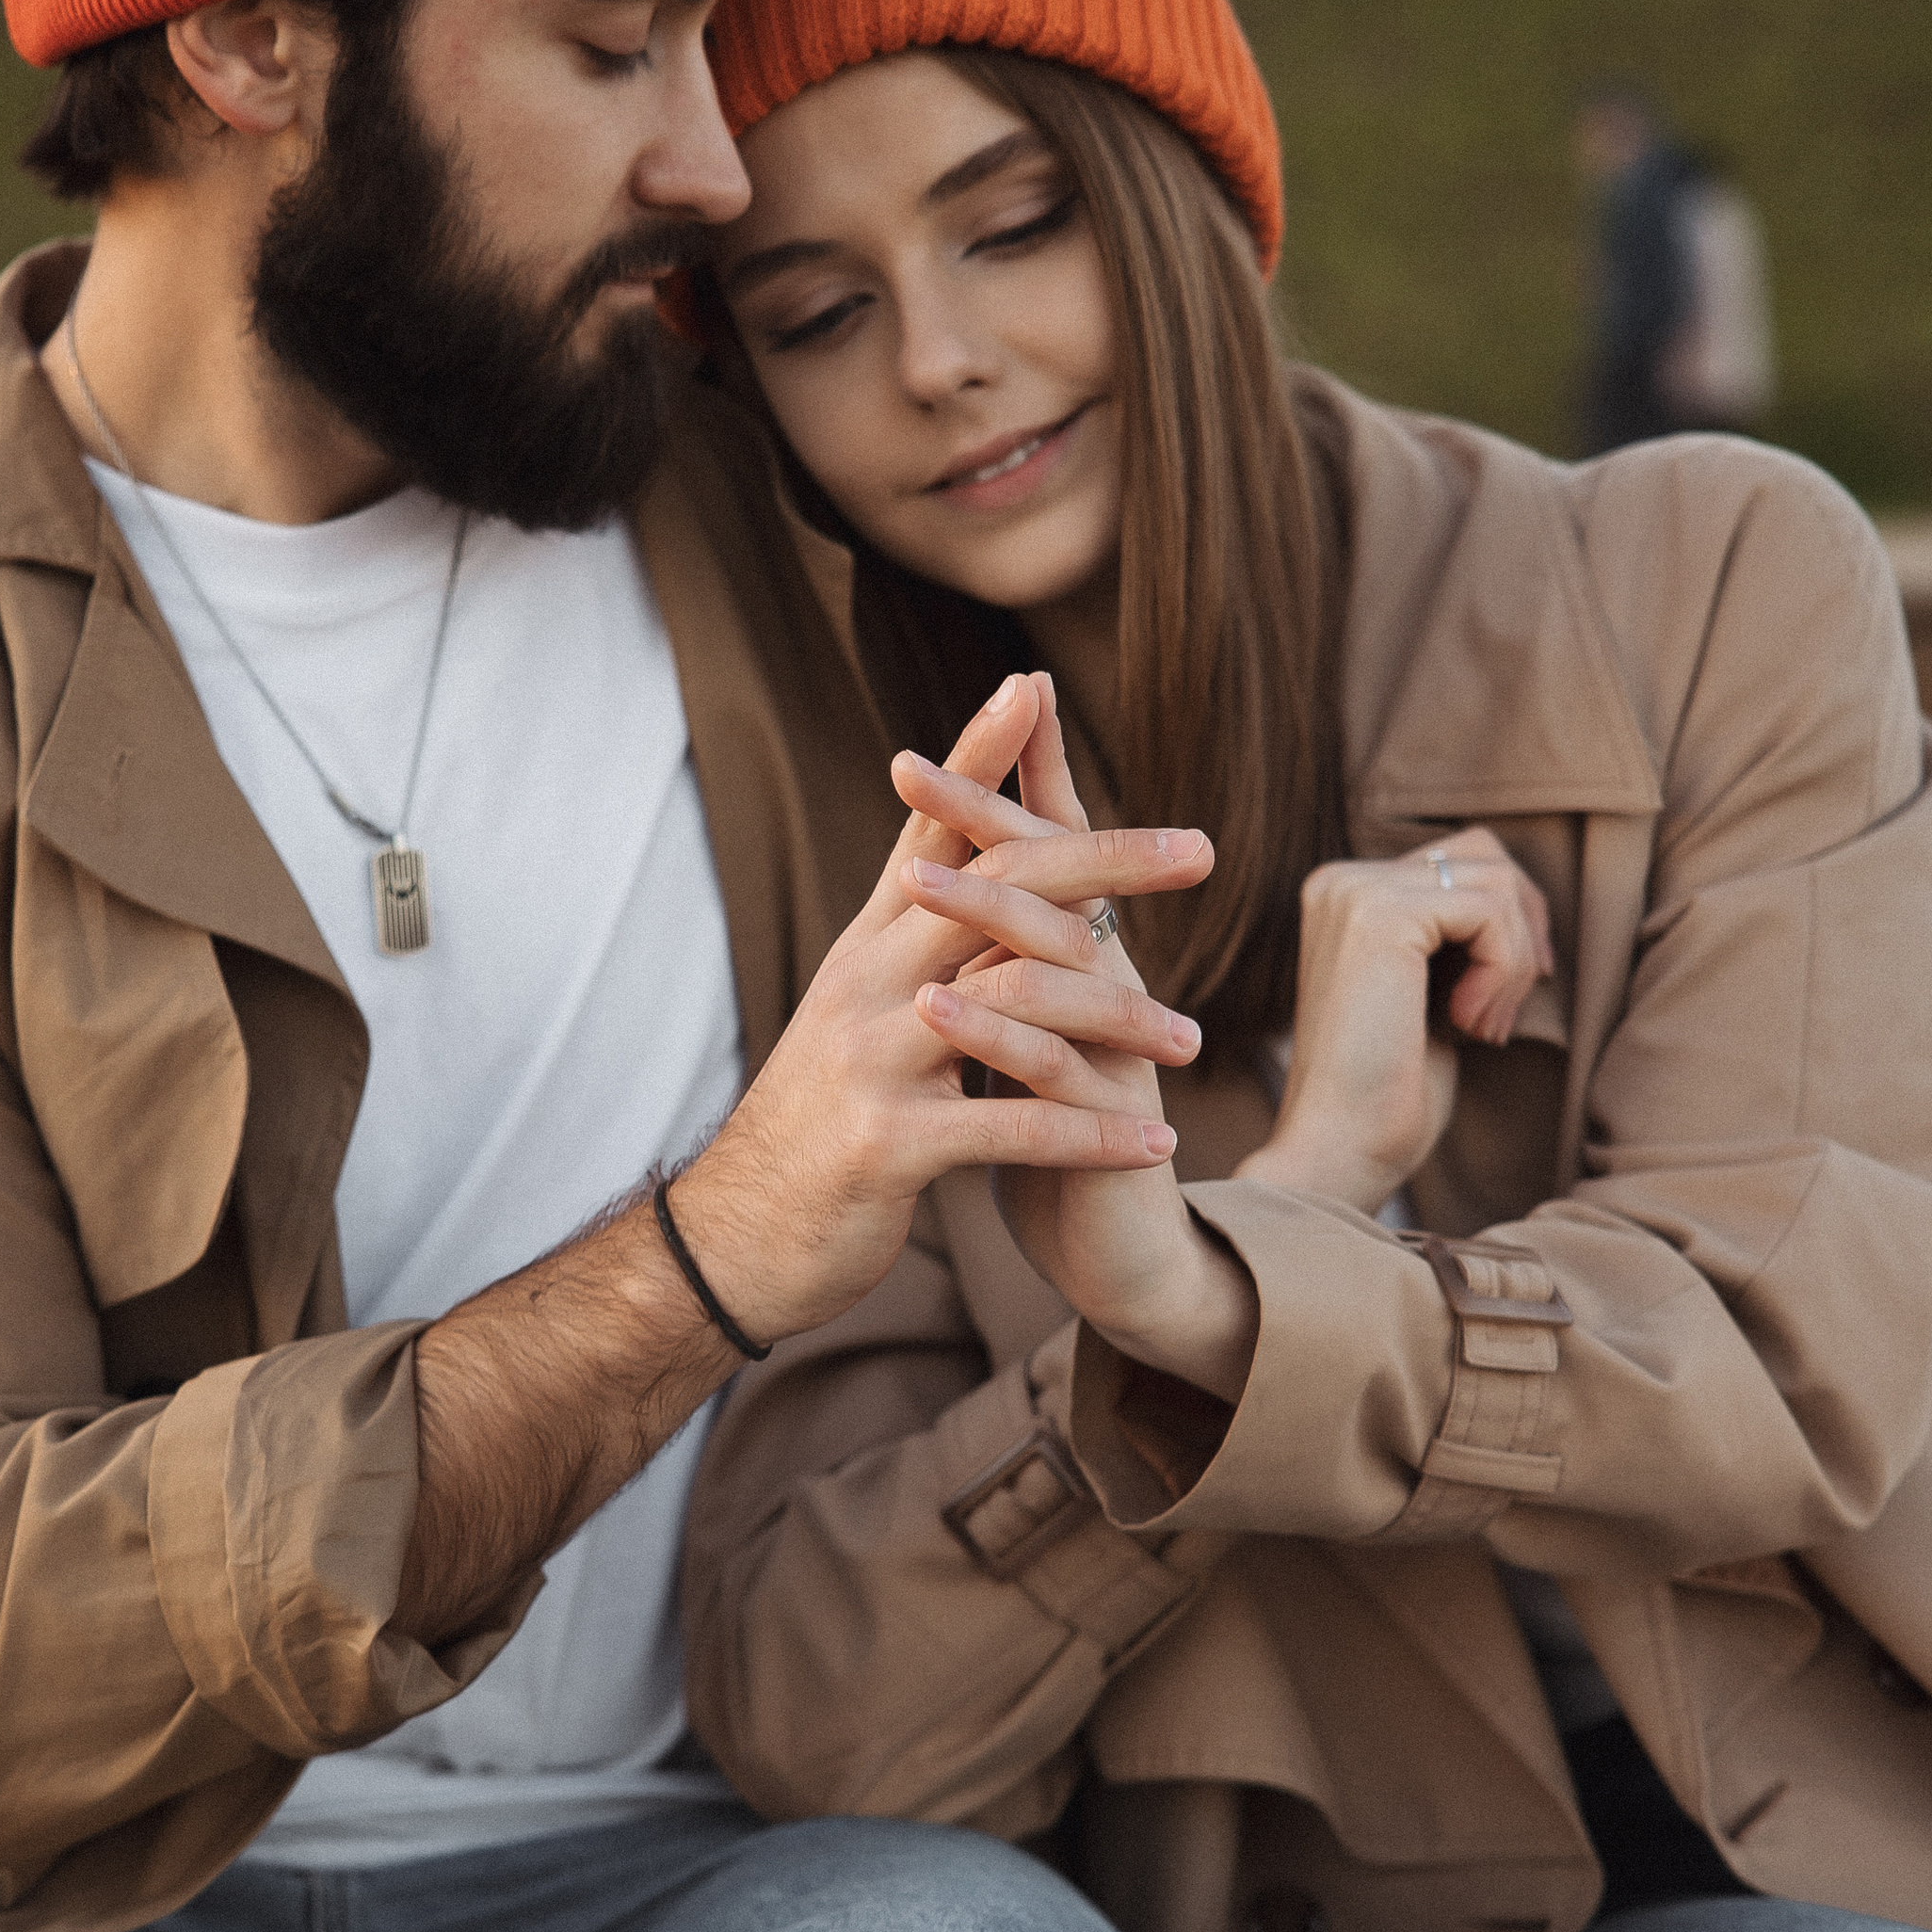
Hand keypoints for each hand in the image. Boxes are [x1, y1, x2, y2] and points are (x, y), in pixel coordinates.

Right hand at [672, 674, 1213, 1347]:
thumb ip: (915, 958)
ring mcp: (872, 1062)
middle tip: (1199, 849)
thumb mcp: (859, 1025)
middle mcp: (865, 987)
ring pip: (1017, 1007)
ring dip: (1119, 1021)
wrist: (732, 1242)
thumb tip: (979, 895)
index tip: (1034, 689)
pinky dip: (1091, 1133)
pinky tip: (1157, 1140)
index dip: (975, 756)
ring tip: (1195, 1041)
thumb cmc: (819, 1131)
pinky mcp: (888, 1147)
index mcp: (865, 952)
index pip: (926, 831)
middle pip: (992, 890)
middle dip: (1103, 862)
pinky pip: (1011, 1130)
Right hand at [1243, 828, 1553, 1215]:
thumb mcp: (1432, 990)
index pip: (1461, 861)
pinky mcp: (1380, 916)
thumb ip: (1459, 935)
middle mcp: (1341, 880)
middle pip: (1484, 854)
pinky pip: (1490, 910)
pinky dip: (1504, 971)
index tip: (1507, 998)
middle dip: (1521, 928)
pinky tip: (1469, 1023)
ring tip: (1484, 1026)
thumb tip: (1528, 900)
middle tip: (1505, 1009)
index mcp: (1345, 894)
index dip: (1509, 924)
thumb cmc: (1390, 1089)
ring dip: (1514, 962)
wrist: (1341, 1148)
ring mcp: (1355, 892)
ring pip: (1495, 881)